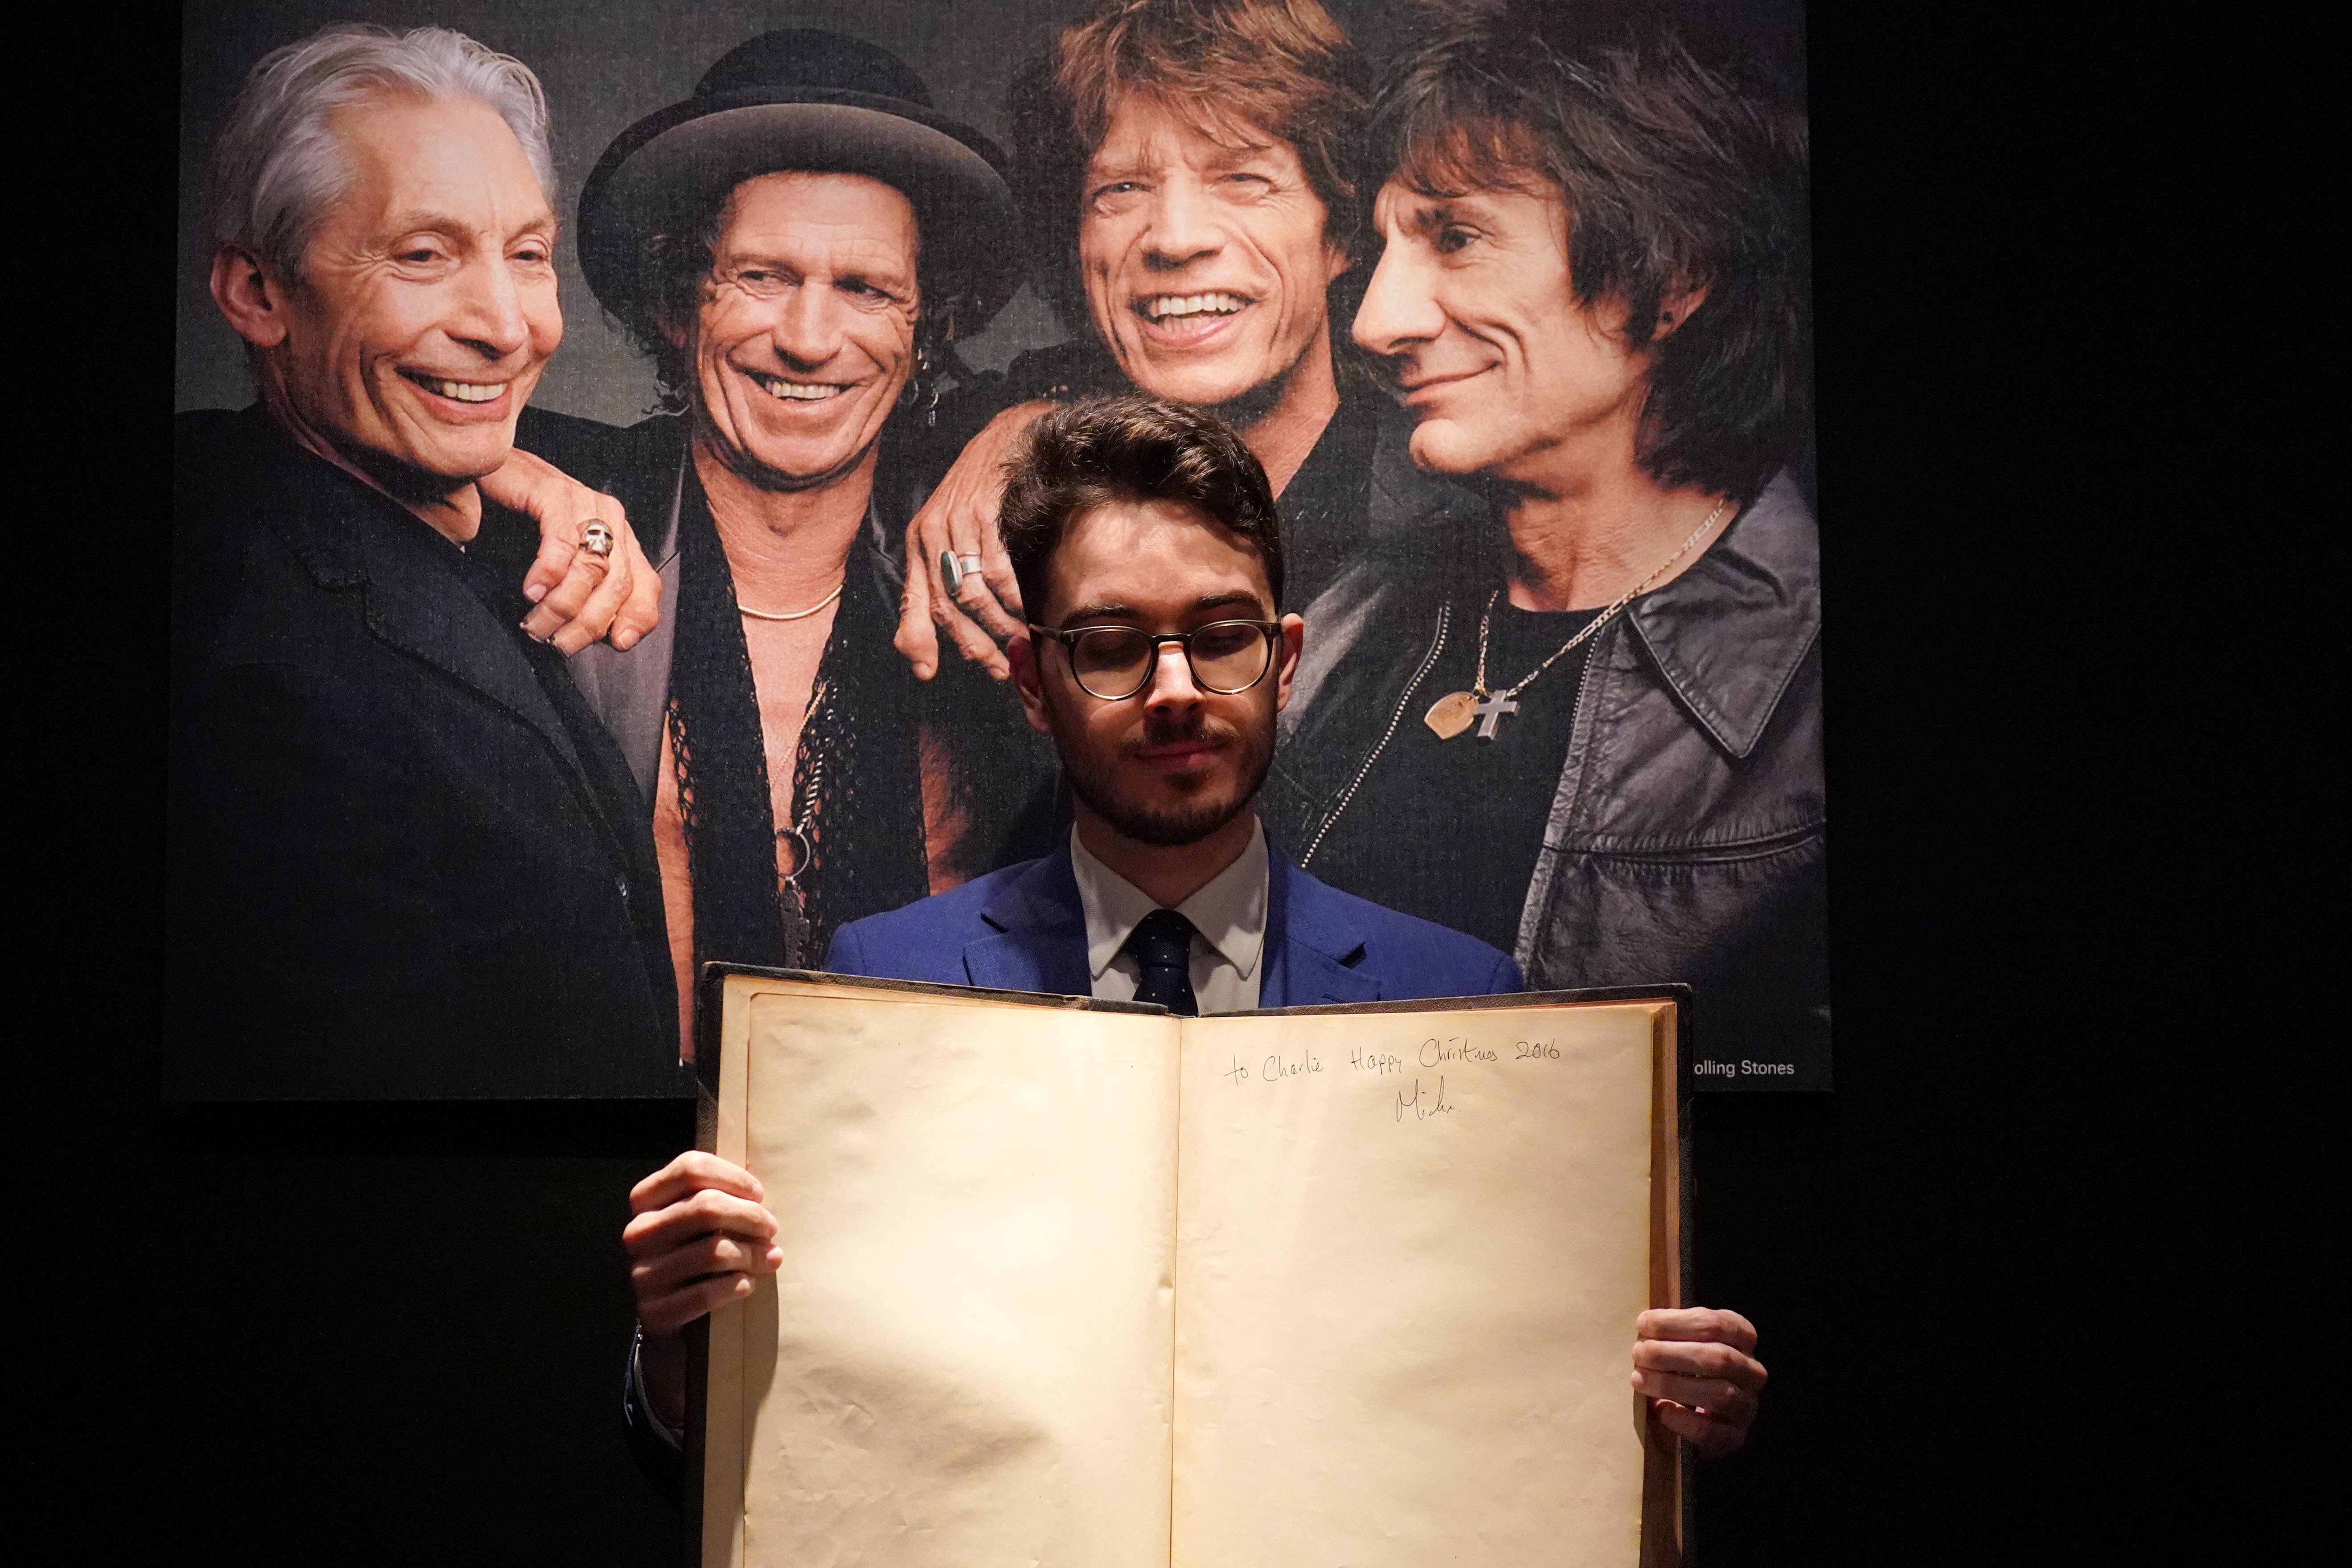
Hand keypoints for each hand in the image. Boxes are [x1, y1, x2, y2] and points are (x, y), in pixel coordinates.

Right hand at [479, 447, 662, 654]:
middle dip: (589, 623)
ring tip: (537, 624)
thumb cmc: (520, 521)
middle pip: (618, 583)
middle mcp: (610, 519)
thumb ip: (584, 594)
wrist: (490, 473)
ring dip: (563, 605)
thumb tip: (600, 635)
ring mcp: (585, 502)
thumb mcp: (561, 567)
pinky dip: (549, 572)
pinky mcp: (555, 491)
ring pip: (592, 566)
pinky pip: (562, 540)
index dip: (638, 616)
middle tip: (558, 642)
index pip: (646, 584)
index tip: (619, 642)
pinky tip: (533, 590)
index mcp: (619, 537)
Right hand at [625, 1152, 781, 1428]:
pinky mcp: (654, 1311)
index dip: (733, 1177)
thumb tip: (759, 1196)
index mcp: (645, 1200)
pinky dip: (736, 1286)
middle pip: (707, 1207)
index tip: (758, 1193)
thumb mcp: (699, 1220)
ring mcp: (642, 1273)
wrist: (671, 1317)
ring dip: (752, 1254)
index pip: (690, 1169)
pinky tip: (748, 1284)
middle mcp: (638, 1233)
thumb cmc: (695, 1254)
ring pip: (713, 1251)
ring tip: (770, 1258)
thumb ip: (719, 1198)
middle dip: (750, 1216)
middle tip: (771, 1228)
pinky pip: (706, 1294)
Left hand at [893, 400, 1051, 680]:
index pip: (915, 600)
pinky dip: (1015, 596)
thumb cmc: (982, 488)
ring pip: (973, 589)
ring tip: (1021, 643)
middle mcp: (931, 532)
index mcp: (919, 541)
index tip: (929, 672)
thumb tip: (929, 636)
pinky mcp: (985, 510)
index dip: (918, 639)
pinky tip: (1030, 610)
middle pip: (947, 603)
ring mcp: (957, 521)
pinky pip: (998, 566)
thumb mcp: (949, 531)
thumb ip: (939, 578)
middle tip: (1000, 667)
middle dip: (974, 642)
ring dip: (998, 624)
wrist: (1009, 435)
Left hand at [1632, 1307, 1765, 1457]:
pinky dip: (1683, 1420)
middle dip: (1671, 1354)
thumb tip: (1643, 1324)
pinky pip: (1711, 1431)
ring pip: (1719, 1394)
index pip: (1716, 1325)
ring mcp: (1747, 1406)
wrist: (1714, 1416)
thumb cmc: (1695, 1366)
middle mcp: (1751, 1372)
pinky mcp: (1734, 1437)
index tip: (1643, 1324)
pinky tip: (1660, 1409)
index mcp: (1742, 1338)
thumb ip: (1673, 1331)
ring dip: (1672, 1385)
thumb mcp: (1691, 1340)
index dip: (1677, 1323)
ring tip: (1638, 1379)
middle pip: (1718, 1358)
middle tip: (1638, 1353)